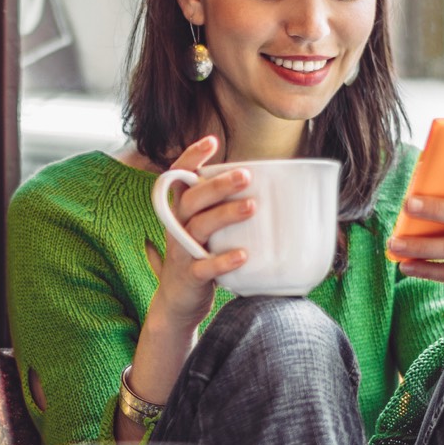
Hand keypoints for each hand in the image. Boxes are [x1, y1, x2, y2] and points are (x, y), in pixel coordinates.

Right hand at [145, 135, 256, 328]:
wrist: (178, 302)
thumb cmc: (199, 257)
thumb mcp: (204, 228)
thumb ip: (220, 207)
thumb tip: (266, 187)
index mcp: (181, 211)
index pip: (178, 177)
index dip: (191, 158)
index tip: (212, 141)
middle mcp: (177, 227)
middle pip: (191, 199)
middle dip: (217, 184)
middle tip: (246, 174)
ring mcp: (181, 252)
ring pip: (198, 227)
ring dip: (225, 214)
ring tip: (252, 206)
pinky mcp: (189, 276)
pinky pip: (204, 267)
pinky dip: (223, 260)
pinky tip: (243, 254)